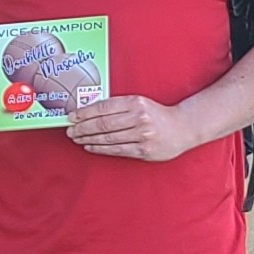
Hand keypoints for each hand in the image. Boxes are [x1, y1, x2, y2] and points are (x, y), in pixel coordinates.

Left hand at [66, 95, 199, 160]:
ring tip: (76, 138)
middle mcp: (139, 118)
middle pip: (102, 124)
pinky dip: (100, 148)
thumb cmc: (157, 115)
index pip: (103, 107)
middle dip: (82, 128)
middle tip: (69, 130)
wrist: (184, 127)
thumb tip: (88, 112)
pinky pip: (116, 150)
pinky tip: (89, 146)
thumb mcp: (139, 103)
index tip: (71, 116)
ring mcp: (142, 135)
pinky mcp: (144, 150)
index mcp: (136, 103)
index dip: (84, 113)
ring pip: (107, 138)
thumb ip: (118, 107)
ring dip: (88, 139)